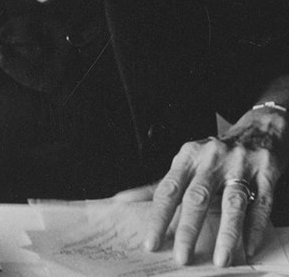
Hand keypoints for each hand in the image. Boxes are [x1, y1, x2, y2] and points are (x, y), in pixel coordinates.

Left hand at [144, 107, 288, 267]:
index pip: (168, 189)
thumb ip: (160, 185)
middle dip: (189, 228)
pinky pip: (260, 203)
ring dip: (226, 233)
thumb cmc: (214, 154)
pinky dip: (254, 228)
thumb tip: (122, 201)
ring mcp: (240, 165)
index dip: (158, 216)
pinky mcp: (266, 172)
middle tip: (182, 256)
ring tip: (220, 259)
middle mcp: (212, 159)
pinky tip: (249, 247)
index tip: (151, 242)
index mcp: (188, 157)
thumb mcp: (186, 162)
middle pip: (198, 197)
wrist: (257, 129)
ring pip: (232, 202)